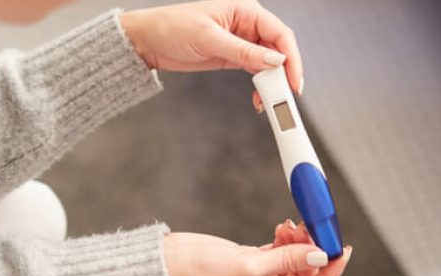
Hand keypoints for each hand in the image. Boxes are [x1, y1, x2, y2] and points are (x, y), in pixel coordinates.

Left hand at [120, 0, 303, 110]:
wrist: (147, 41)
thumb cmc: (171, 28)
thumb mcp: (208, 38)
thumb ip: (244, 51)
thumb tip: (275, 61)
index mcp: (245, 9)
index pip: (280, 33)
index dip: (291, 58)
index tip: (293, 81)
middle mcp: (246, 24)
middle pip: (278, 49)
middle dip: (284, 74)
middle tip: (284, 97)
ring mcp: (241, 41)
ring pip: (268, 62)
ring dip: (272, 82)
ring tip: (270, 101)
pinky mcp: (232, 56)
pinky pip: (255, 70)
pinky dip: (260, 85)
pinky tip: (259, 97)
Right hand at [163, 220, 350, 275]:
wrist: (169, 263)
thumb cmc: (201, 274)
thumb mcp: (249, 267)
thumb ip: (287, 259)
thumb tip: (319, 255)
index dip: (329, 275)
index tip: (341, 252)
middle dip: (313, 253)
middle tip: (318, 229)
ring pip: (294, 262)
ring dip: (299, 242)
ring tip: (293, 225)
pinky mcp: (253, 263)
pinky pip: (280, 252)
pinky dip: (286, 239)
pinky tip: (284, 227)